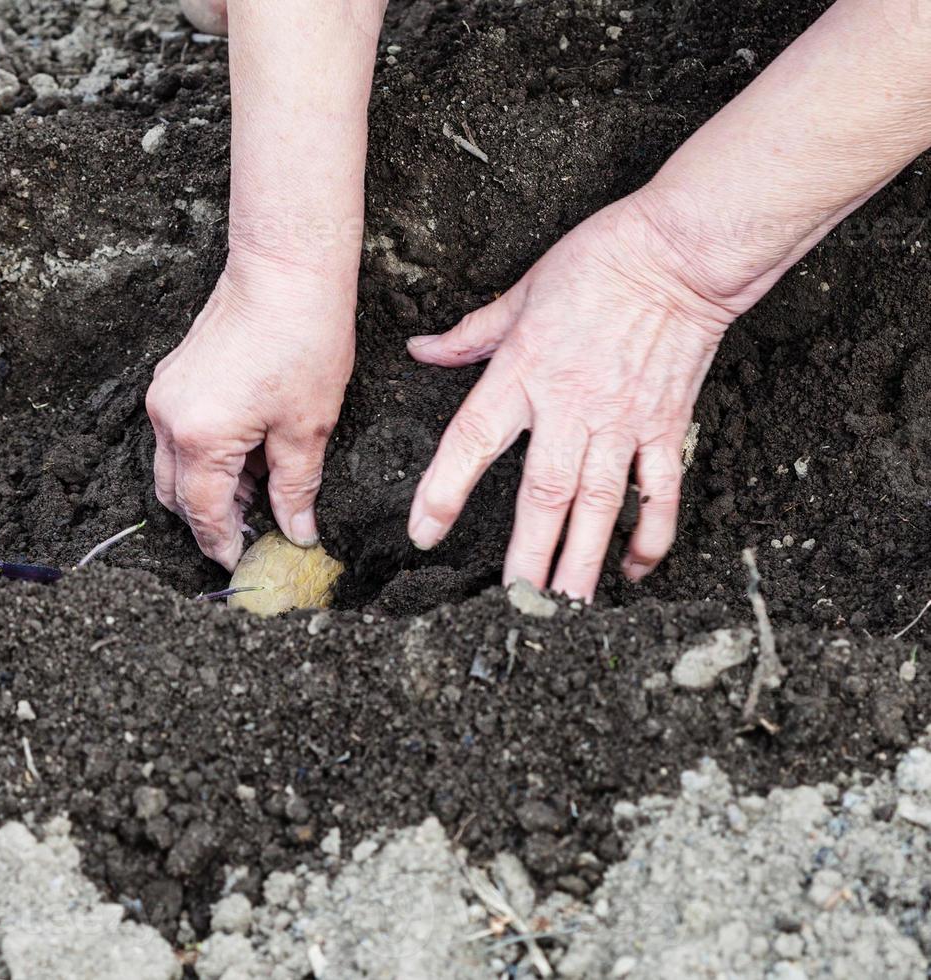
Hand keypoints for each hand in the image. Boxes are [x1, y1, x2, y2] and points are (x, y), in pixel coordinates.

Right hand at [146, 259, 354, 569]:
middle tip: (255, 532)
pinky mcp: (172, 376)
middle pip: (176, 496)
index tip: (244, 565)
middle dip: (211, 520)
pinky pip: (177, 434)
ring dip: (209, 487)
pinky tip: (248, 450)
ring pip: (174, 466)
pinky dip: (205, 455)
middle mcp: (169, 419)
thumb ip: (295, 488)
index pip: (203, 514)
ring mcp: (165, 395)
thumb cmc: (302, 339)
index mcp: (201, 438)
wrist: (284, 270)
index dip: (224, 545)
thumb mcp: (307, 428)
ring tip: (261, 487)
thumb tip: (297, 531)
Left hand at [406, 189, 746, 599]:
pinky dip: (650, 532)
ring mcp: (621, 419)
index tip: (425, 533)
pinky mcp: (666, 424)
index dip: (445, 490)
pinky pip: (658, 489)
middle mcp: (570, 404)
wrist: (682, 252)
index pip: (473, 440)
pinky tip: (636, 569)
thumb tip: (422, 350)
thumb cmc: (599, 262)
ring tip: (565, 609)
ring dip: (582, 560)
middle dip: (526, 554)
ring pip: (597, 503)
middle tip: (511, 605)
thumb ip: (472, 334)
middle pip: (542, 492)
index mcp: (524, 371)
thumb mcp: (522, 291)